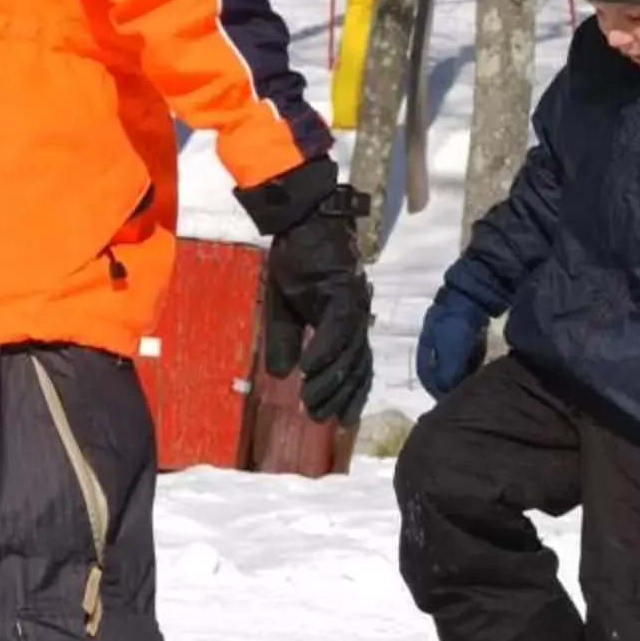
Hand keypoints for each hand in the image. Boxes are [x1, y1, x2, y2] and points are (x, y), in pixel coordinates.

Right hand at [241, 158, 374, 424]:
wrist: (300, 219)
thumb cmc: (296, 259)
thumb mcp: (283, 308)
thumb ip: (285, 342)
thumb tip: (282, 377)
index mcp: (346, 320)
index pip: (355, 365)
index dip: (350, 394)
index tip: (340, 421)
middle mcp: (356, 316)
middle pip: (357, 366)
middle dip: (341, 396)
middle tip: (324, 421)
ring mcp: (352, 303)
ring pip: (348, 353)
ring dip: (330, 382)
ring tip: (313, 405)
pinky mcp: (342, 291)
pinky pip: (337, 329)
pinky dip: (323, 352)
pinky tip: (308, 372)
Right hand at [415, 263, 503, 398]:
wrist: (475, 290)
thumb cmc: (458, 322)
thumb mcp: (451, 350)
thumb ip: (447, 372)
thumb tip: (445, 393)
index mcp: (426, 342)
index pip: (425, 372)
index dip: (434, 387)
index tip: (446, 401)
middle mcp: (434, 336)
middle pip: (439, 364)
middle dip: (449, 379)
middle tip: (461, 392)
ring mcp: (450, 328)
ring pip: (452, 356)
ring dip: (461, 369)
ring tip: (472, 380)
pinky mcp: (465, 323)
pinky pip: (465, 347)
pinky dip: (470, 357)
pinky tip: (480, 362)